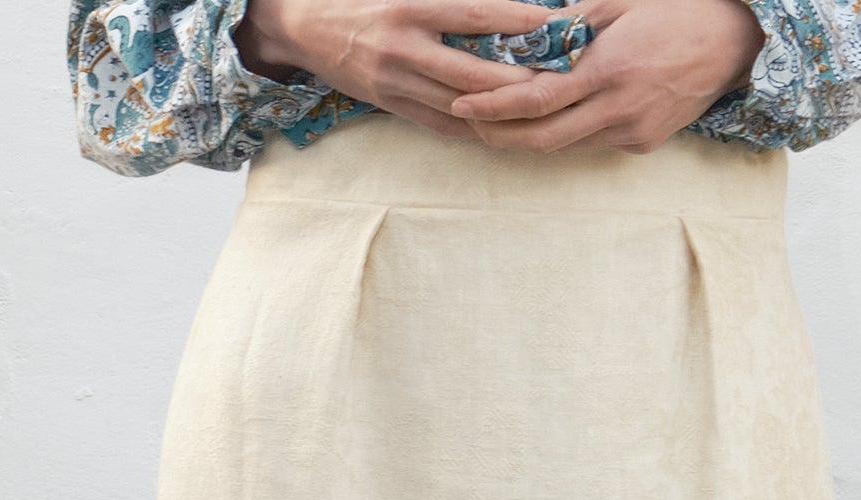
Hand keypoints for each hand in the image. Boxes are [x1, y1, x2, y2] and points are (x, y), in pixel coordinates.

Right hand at [235, 0, 583, 137]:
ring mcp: (394, 83)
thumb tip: (494, 6)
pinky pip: (437, 123)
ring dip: (498, 111)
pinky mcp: (389, 105)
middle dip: (516, 81)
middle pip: (472, 73)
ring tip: (537, 110)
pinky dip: (470, 126)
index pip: (474, 14)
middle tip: (556, 82)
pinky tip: (499, 127)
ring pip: (457, 105)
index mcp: (410, 8)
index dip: (515, 21)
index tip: (551, 24)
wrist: (304, 27)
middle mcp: (403, 48)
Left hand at [444, 0, 765, 150]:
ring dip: (528, 136)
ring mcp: (631, 132)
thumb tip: (519, 39)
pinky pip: (590, 144)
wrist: (735, 42)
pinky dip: (565, 132)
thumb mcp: (620, 3)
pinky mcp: (641, 144)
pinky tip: (550, 118)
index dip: (494, 106)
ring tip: (498, 118)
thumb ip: (569, 27)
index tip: (462, 103)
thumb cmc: (675, 9)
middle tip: (468, 121)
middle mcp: (618, 108)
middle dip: (498, 135)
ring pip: (563, 146)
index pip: (537, 99)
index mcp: (609, 68)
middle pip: (541, 140)